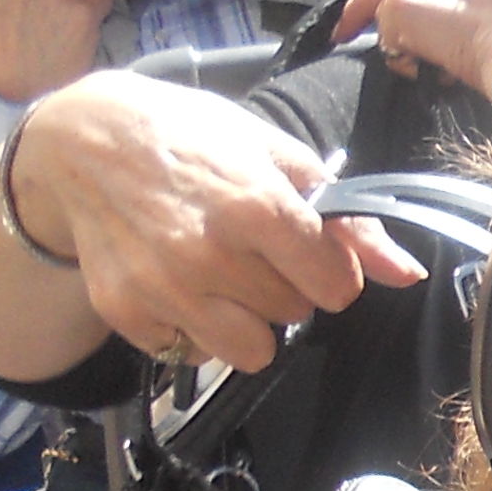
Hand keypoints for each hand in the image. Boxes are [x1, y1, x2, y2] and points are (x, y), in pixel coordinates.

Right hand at [14, 79, 423, 372]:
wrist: (85, 138)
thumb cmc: (190, 137)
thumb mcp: (278, 156)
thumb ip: (349, 221)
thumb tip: (406, 273)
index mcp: (258, 208)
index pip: (337, 289)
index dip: (329, 269)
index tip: (306, 249)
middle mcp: (209, 256)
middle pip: (295, 315)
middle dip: (284, 286)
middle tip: (249, 246)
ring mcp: (163, 289)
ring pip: (251, 351)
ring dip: (247, 319)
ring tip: (222, 274)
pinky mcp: (126, 312)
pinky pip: (192, 353)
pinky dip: (194, 328)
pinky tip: (179, 282)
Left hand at [336, 0, 491, 99]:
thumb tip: (438, 15)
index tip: (375, 5)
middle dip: (363, 9)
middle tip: (344, 32)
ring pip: (386, 12)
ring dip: (401, 43)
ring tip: (432, 64)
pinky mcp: (400, 1)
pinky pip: (387, 38)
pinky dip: (404, 60)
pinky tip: (430, 68)